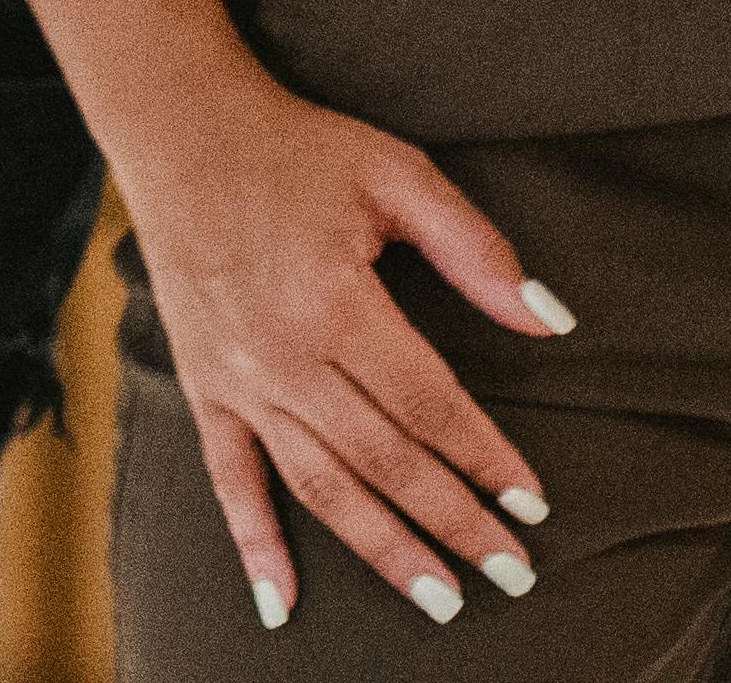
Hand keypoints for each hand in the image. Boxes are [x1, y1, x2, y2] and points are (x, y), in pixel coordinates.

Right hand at [111, 68, 566, 627]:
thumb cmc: (298, 148)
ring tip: (439, 599)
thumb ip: (476, 251)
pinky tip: (281, 602)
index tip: (533, 504)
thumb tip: (550, 321)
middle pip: (385, 461)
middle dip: (454, 524)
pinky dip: (254, 544)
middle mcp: (285, 357)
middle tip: (512, 574)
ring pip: (320, 486)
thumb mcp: (397, 175)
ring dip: (382, 550)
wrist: (180, 128)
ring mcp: (240, 379)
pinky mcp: (204, 386)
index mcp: (337, 304)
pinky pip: (229, 480)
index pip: (429, 405)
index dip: (486, 458)